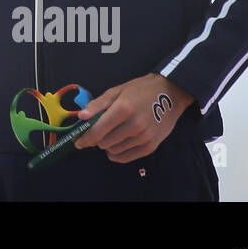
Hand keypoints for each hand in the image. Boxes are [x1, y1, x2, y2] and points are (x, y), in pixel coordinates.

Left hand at [74, 73, 193, 162]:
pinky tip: (116, 145)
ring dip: (108, 145)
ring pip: (114, 151)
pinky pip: (126, 157)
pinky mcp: (151, 146)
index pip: (98, 131)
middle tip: (99, 131)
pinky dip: (117, 154)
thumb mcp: (116, 91)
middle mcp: (135, 125)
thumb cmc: (140, 90)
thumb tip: (81, 117)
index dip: (85, 138)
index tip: (77, 142)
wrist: (170, 94)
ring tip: (112, 133)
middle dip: (97, 138)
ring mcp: (144, 137)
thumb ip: (97, 105)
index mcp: (123, 109)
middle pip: (104, 142)